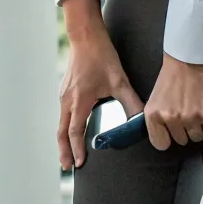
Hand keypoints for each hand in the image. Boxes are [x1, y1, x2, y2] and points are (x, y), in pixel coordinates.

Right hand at [58, 27, 143, 169]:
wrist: (85, 37)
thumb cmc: (101, 57)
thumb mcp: (120, 81)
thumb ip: (131, 103)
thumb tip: (142, 121)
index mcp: (80, 100)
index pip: (75, 131)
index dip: (77, 148)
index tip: (80, 163)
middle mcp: (68, 100)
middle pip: (61, 131)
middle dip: (64, 150)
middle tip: (66, 166)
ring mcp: (64, 95)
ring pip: (60, 123)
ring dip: (63, 140)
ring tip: (67, 153)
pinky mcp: (66, 90)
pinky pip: (63, 114)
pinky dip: (64, 127)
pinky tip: (70, 131)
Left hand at [143, 54, 202, 151]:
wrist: (189, 62)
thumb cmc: (170, 79)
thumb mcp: (154, 99)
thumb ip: (156, 120)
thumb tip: (161, 139)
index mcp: (154, 115)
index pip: (160, 144)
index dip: (167, 138)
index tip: (170, 133)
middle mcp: (171, 118)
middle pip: (181, 141)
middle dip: (184, 130)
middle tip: (185, 113)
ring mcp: (190, 118)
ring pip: (196, 137)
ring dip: (197, 127)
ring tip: (194, 110)